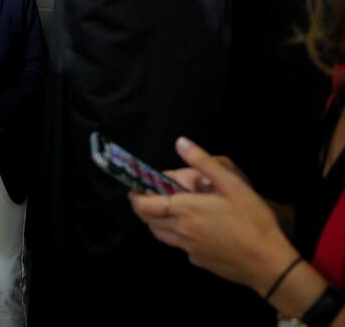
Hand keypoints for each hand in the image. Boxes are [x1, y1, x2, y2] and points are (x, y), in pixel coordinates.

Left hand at [129, 137, 296, 293]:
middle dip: (143, 207)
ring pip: (160, 235)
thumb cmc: (251, 220)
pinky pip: (179, 246)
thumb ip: (203, 162)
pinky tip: (193, 228)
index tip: (136, 187)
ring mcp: (188, 249)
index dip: (135, 196)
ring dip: (156, 221)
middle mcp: (180, 231)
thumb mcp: (232, 184)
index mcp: (184, 210)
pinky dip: (176, 235)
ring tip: (167, 210)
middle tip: (150, 196)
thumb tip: (180, 142)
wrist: (269, 262)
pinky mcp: (198, 261)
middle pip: (148, 220)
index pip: (144, 205)